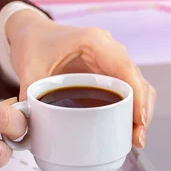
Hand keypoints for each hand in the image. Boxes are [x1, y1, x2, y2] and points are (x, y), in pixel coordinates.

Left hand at [5, 10, 155, 147]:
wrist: (32, 32)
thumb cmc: (34, 42)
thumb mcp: (28, 67)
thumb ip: (30, 94)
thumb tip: (31, 127)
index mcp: (93, 42)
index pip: (125, 68)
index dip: (137, 94)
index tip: (138, 120)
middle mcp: (109, 49)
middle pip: (138, 80)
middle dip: (142, 110)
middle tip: (137, 138)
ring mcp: (112, 60)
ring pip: (139, 85)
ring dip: (141, 111)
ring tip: (135, 138)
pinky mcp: (110, 72)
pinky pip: (129, 88)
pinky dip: (133, 107)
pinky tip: (129, 127)